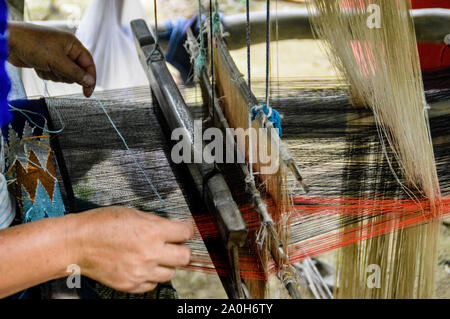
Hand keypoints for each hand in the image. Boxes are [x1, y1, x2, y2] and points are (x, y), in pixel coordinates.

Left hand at [7, 22, 95, 97]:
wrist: (9, 42)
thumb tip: (90, 82)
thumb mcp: (57, 61)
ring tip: (44, 66)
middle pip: (77, 72)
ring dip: (55, 75)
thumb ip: (75, 73)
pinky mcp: (47, 63)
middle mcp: (67, 50)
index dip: (90, 78)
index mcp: (73, 45)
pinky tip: (38, 66)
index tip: (88, 92)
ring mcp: (56, 57)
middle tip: (56, 70)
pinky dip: (46, 74)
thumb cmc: (33, 44)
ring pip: (64, 76)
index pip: (89, 64)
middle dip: (66, 75)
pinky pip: (53, 76)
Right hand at [75, 207, 193, 292]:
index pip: (185, 233)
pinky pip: (152, 285)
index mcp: (152, 231)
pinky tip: (144, 267)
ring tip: (156, 257)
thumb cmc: (100, 224)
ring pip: (171, 274)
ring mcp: (140, 272)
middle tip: (176, 246)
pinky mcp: (130, 285)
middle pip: (185, 257)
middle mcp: (150, 253)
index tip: (185, 231)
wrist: (76, 244)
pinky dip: (151, 277)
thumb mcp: (133, 213)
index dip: (187, 230)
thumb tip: (171, 227)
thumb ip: (155, 222)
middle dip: (182, 250)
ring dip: (167, 265)